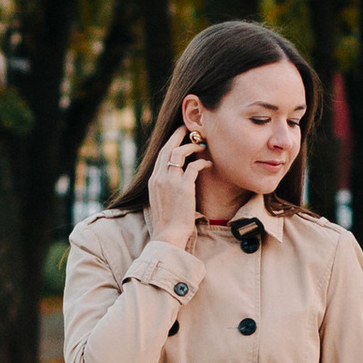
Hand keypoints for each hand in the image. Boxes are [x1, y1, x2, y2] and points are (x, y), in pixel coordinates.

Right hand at [146, 124, 203, 247]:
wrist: (168, 234)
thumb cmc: (167, 221)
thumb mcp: (160, 200)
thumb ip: (164, 186)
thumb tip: (174, 178)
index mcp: (153, 180)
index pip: (161, 154)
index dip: (170, 142)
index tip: (178, 135)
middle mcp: (159, 177)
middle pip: (168, 148)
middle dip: (178, 135)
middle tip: (188, 128)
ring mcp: (170, 181)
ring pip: (180, 153)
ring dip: (192, 146)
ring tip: (202, 145)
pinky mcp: (183, 187)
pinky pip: (193, 167)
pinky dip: (202, 162)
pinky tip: (208, 163)